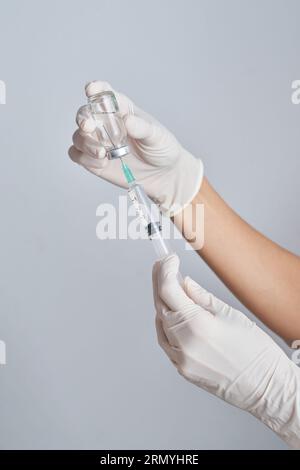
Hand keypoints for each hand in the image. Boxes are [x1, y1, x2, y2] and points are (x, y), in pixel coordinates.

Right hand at [69, 81, 202, 215]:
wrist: (163, 175)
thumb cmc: (162, 149)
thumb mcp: (157, 136)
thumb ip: (142, 128)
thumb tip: (126, 120)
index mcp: (122, 110)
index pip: (105, 94)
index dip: (96, 89)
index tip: (91, 90)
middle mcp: (106, 124)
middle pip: (84, 114)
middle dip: (83, 118)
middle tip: (89, 126)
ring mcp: (98, 142)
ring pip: (79, 136)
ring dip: (85, 143)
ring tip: (102, 153)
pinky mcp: (93, 160)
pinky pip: (78, 156)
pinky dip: (85, 158)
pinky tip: (102, 163)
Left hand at [153, 254, 299, 447]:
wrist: (266, 388)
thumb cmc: (256, 352)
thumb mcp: (231, 315)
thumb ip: (202, 298)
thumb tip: (185, 283)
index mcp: (197, 324)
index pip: (169, 289)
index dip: (166, 270)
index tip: (170, 259)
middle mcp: (184, 342)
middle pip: (161, 304)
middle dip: (160, 281)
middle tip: (163, 266)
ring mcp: (181, 359)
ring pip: (160, 323)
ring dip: (162, 302)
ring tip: (169, 286)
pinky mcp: (183, 369)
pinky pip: (166, 342)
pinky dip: (165, 324)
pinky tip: (171, 314)